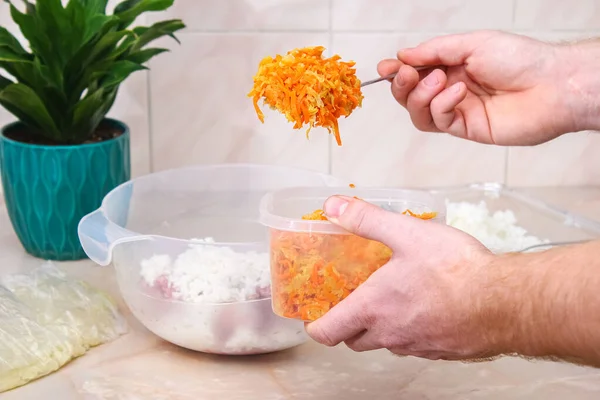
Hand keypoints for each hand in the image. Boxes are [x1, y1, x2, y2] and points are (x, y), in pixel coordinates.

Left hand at [305, 195, 504, 360]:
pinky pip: (415, 346)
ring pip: (385, 344)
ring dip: (381, 327)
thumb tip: (334, 207)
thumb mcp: (406, 233)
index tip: (316, 312)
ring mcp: (416, 347)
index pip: (327, 333)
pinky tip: (426, 307)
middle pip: (353, 340)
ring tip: (392, 298)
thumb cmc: (456, 270)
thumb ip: (366, 220)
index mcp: (373, 308)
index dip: (316, 325)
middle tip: (354, 299)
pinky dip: (410, 331)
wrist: (507, 302)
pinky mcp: (441, 352)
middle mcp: (390, 335)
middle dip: (348, 324)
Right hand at [377, 30, 594, 144]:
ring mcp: (459, 111)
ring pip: (419, 113)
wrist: (551, 86)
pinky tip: (458, 92)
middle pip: (410, 96)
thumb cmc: (521, 59)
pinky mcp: (467, 129)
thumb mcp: (473, 43)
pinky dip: (441, 105)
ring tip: (439, 80)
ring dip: (420, 96)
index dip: (398, 71)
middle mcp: (452, 90)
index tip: (384, 68)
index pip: (416, 72)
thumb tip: (404, 55)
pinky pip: (440, 121)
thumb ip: (435, 51)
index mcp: (453, 66)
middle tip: (407, 74)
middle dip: (402, 85)